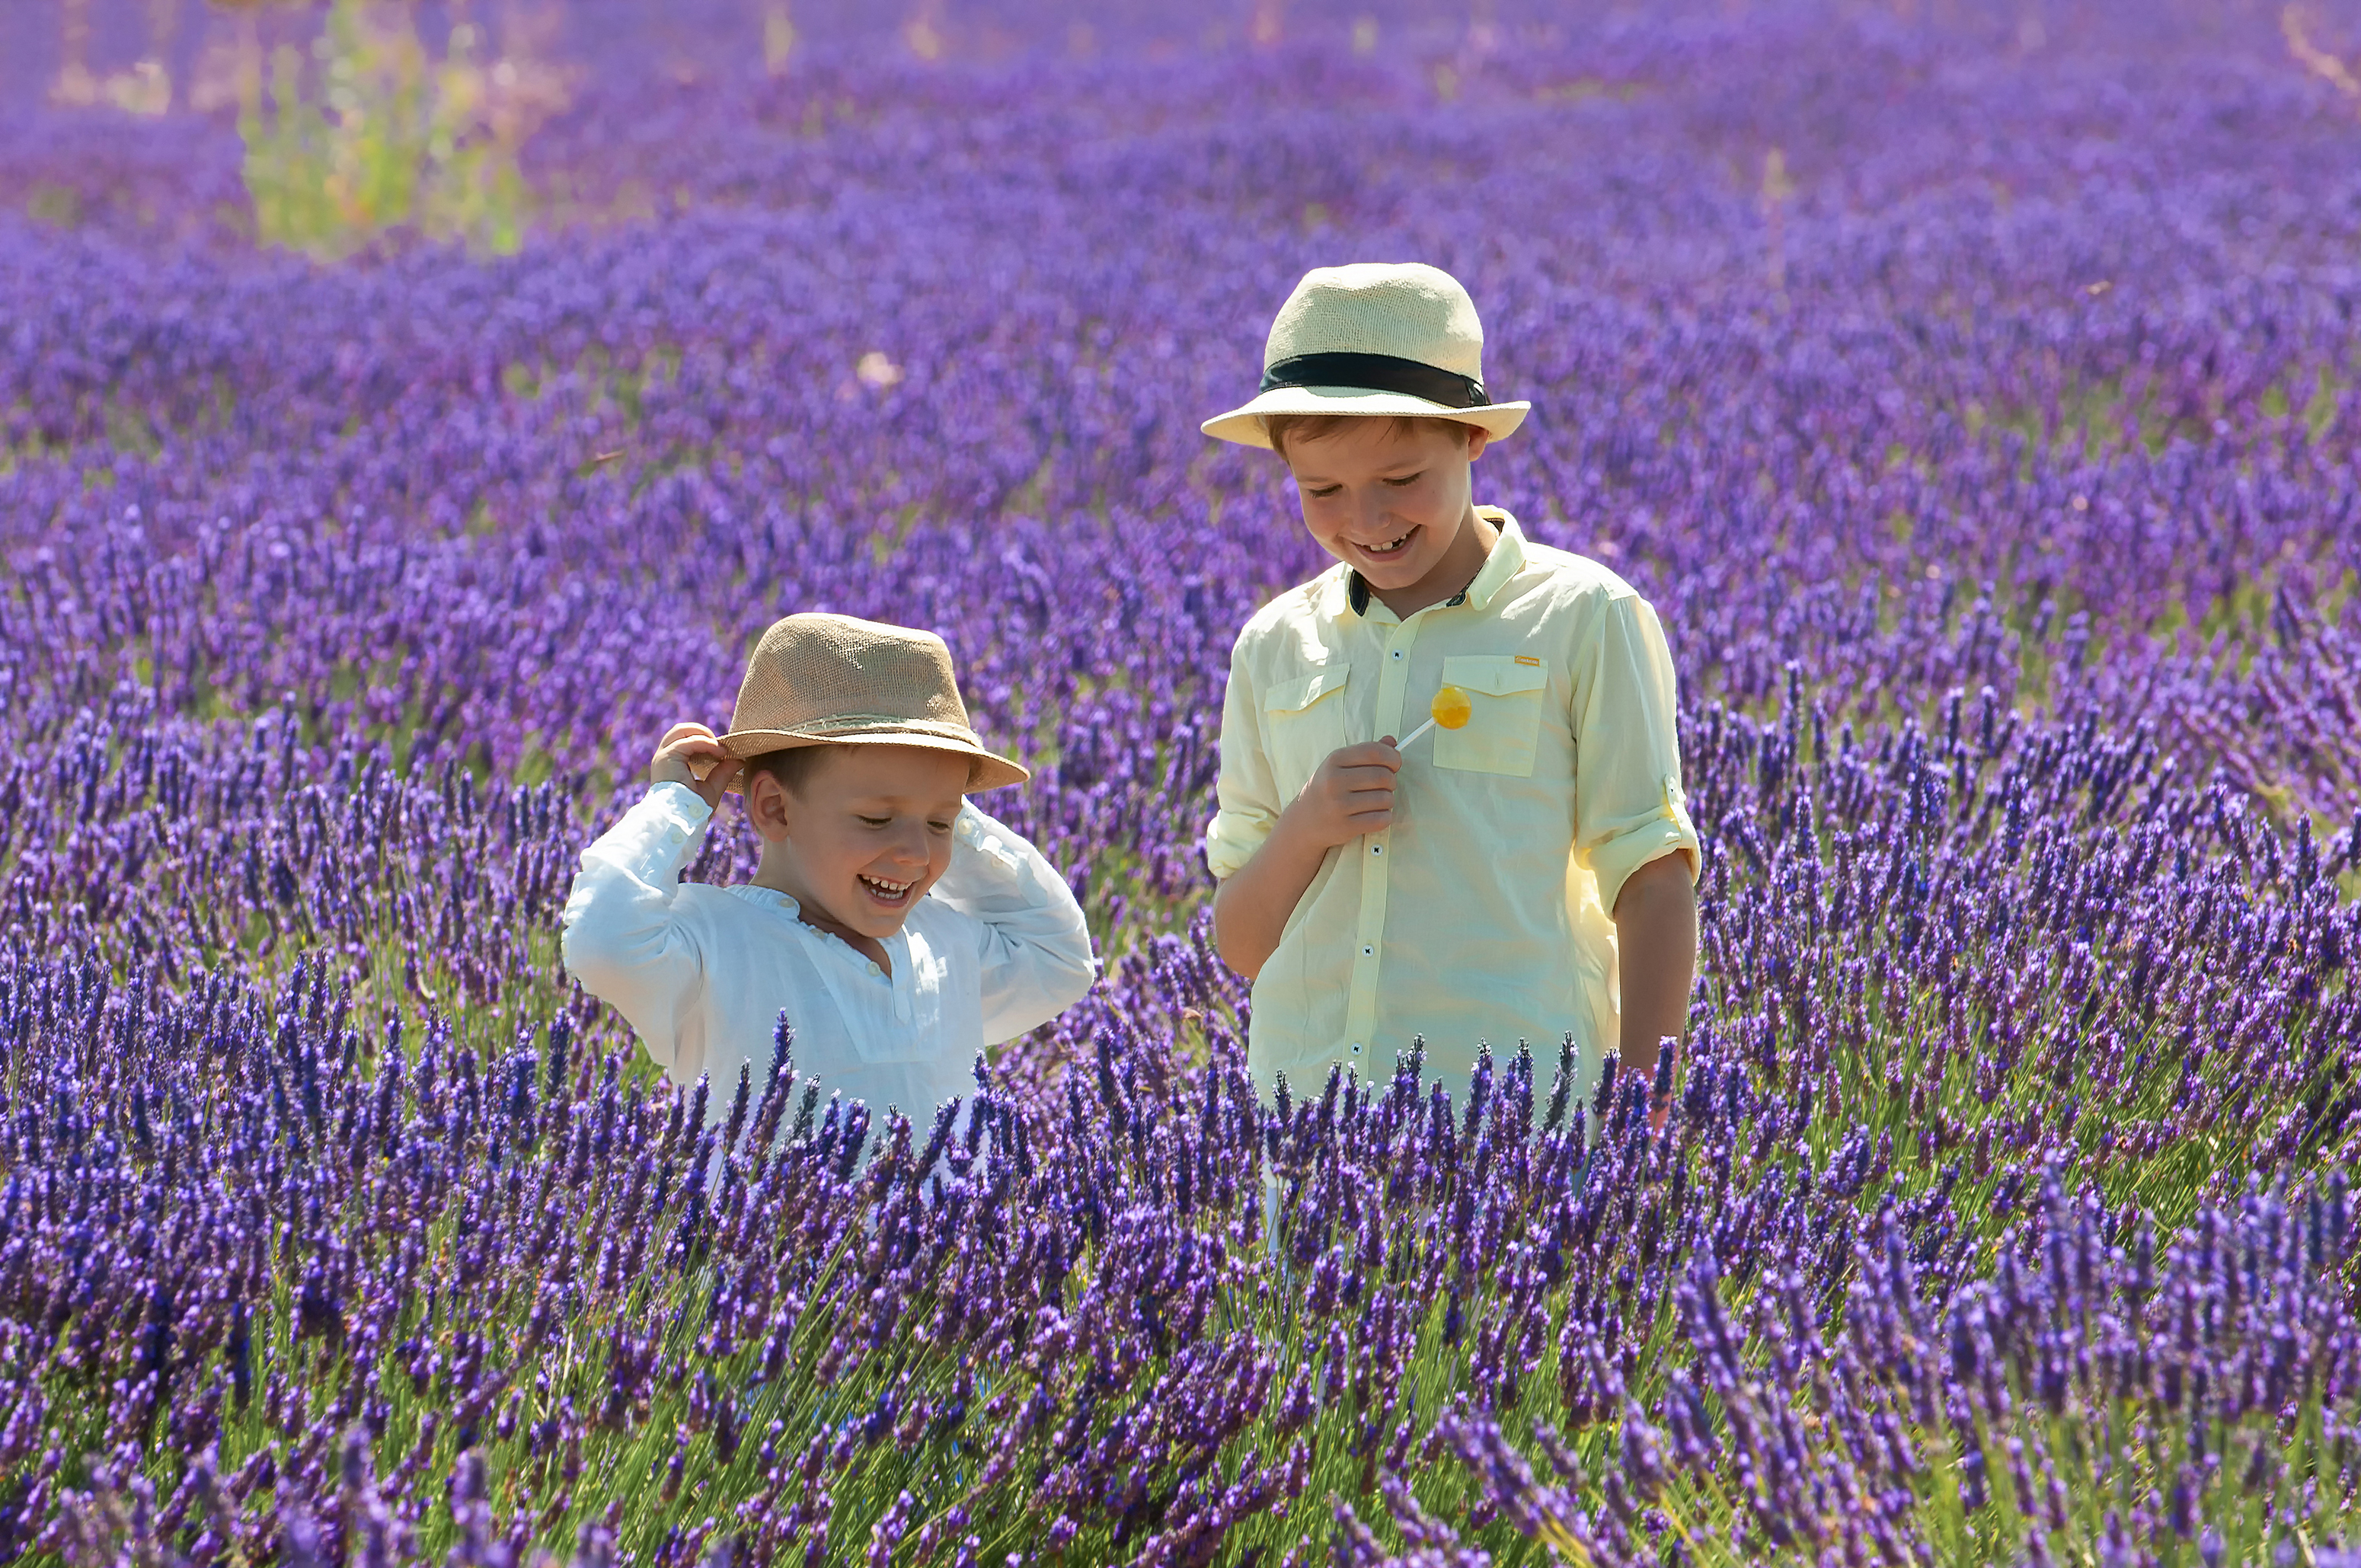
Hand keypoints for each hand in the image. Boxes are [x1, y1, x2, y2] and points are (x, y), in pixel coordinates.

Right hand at [649, 721, 740, 810]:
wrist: (681, 821)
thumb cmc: (693, 810)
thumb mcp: (712, 788)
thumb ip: (723, 773)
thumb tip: (739, 760)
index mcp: (672, 764)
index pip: (685, 741)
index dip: (705, 741)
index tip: (724, 751)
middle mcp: (665, 758)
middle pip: (681, 730)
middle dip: (703, 732)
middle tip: (721, 746)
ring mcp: (664, 756)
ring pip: (681, 730)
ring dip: (704, 733)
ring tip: (720, 747)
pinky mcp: (667, 758)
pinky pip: (689, 741)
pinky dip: (706, 743)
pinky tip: (720, 752)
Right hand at [1283, 739, 1401, 848]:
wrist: (1304, 821)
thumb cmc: (1327, 789)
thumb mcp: (1340, 765)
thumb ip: (1366, 752)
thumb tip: (1392, 742)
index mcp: (1334, 760)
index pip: (1374, 752)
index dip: (1392, 757)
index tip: (1394, 764)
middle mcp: (1334, 781)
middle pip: (1383, 776)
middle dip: (1391, 781)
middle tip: (1385, 786)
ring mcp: (1339, 805)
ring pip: (1385, 799)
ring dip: (1388, 801)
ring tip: (1377, 802)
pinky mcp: (1345, 827)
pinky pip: (1381, 819)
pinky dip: (1384, 817)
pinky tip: (1375, 815)